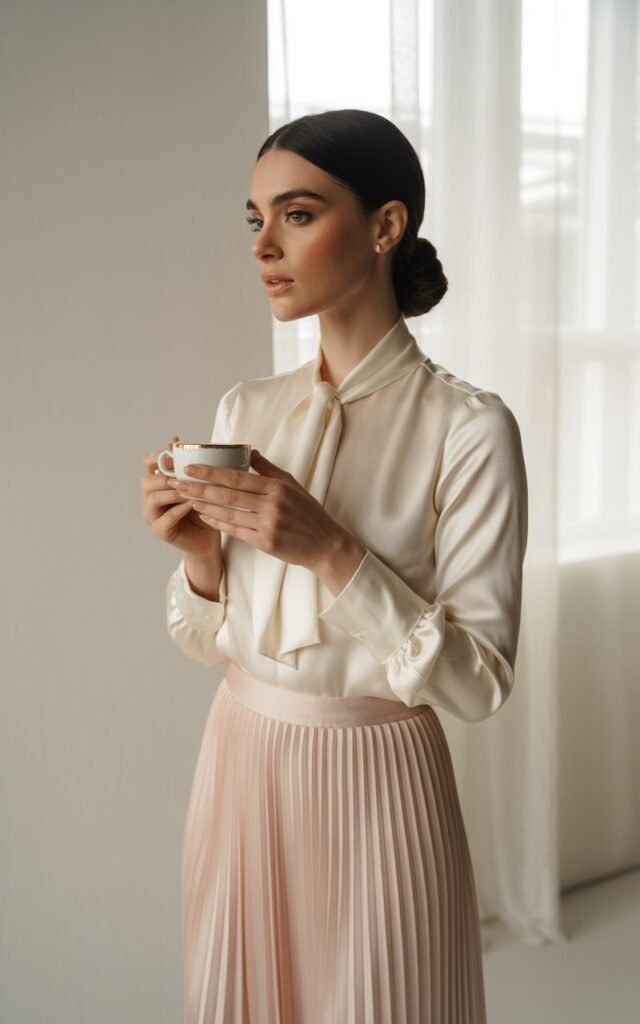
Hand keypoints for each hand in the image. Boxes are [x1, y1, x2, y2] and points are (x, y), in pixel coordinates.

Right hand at [140, 437, 221, 557]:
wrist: (207, 538)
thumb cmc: (201, 508)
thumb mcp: (197, 483)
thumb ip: (188, 466)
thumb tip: (177, 440)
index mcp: (157, 484)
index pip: (147, 464)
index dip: (157, 456)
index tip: (174, 452)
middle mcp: (150, 498)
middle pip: (146, 481)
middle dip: (165, 475)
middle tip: (183, 475)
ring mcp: (152, 515)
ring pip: (154, 498)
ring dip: (174, 491)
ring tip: (191, 489)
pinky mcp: (160, 530)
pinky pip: (167, 517)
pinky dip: (181, 508)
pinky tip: (193, 503)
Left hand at [168, 448, 347, 572]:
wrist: (324, 544)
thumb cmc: (308, 513)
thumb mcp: (292, 485)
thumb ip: (268, 469)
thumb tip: (249, 451)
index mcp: (277, 487)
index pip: (237, 477)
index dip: (211, 472)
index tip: (191, 468)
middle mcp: (272, 505)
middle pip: (228, 494)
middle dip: (199, 488)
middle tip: (178, 483)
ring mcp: (268, 525)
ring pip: (229, 513)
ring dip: (205, 505)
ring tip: (187, 498)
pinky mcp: (265, 542)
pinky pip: (235, 531)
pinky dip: (218, 522)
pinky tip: (205, 516)